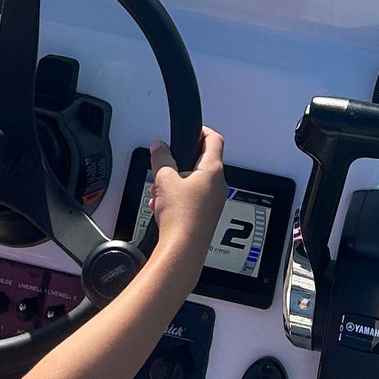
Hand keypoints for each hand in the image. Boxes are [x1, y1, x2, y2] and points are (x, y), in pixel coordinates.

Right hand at [145, 129, 226, 270]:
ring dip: (176, 183)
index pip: (214, 140)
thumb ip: (161, 158)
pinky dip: (178, 198)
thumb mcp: (164, 179)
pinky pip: (193, 199)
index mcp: (213, 171)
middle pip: (201, 163)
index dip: (202, 131)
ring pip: (194, 183)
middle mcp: (219, 186)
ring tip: (160, 190)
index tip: (192, 130)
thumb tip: (159, 147)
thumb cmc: (182, 217)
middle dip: (179, 163)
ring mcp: (214, 202)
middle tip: (165, 165)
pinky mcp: (206, 216)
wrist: (183, 249)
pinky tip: (162, 205)